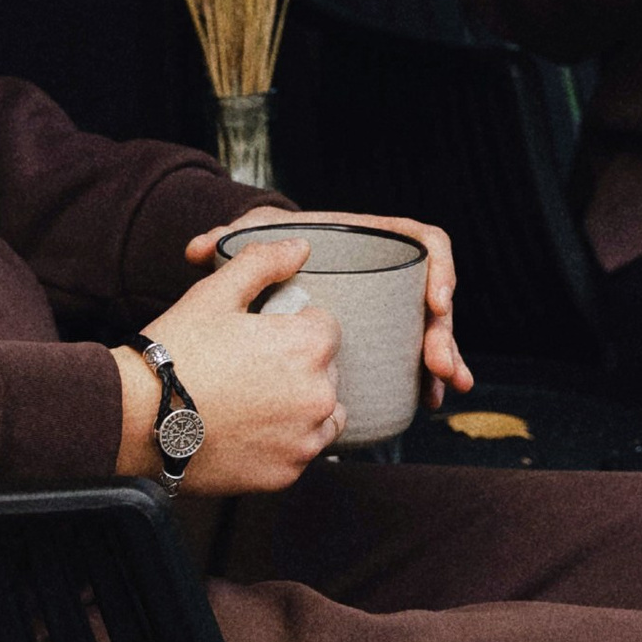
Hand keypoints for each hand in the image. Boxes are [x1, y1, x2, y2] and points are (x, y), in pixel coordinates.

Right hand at [115, 232, 340, 495]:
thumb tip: (300, 247)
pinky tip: (246, 431)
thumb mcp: (214, 294)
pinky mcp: (285, 475)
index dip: (292, 327)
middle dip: (297, 366)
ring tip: (251, 401)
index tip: (260, 337)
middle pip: (325, 371)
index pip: (325, 327)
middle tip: (248, 370)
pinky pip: (300, 451)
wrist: (135, 420)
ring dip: (299, 406)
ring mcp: (303, 440)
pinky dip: (282, 442)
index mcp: (309, 346)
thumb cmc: (174, 351)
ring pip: (322, 414)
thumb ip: (263, 263)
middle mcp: (319, 396)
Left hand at [192, 214, 472, 407]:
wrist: (253, 286)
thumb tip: (198, 250)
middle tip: (439, 364)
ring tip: (440, 389)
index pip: (422, 243)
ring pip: (429, 332)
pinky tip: (427, 401)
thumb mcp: (248, 239)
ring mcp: (384, 309)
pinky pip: (411, 358)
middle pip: (433, 298)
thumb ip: (227, 241)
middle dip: (443, 333)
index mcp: (368, 240)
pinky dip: (423, 379)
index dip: (440, 268)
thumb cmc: (254, 256)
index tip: (435, 302)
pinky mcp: (378, 341)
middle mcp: (384, 274)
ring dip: (442, 359)